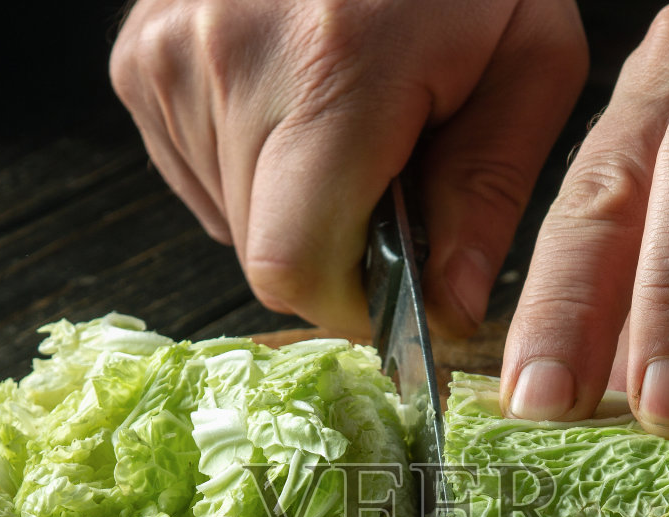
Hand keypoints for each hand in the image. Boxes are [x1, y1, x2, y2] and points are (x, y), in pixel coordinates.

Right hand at [111, 0, 587, 338]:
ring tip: (346, 124)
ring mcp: (168, 57)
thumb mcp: (529, 55)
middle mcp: (228, 61)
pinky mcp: (139, 59)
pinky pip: (197, 172)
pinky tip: (295, 104)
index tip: (399, 291)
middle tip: (393, 186)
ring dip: (294, 208)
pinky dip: (251, 168)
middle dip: (338, 252)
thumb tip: (447, 310)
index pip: (295, 267)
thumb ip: (491, 190)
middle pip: (265, 254)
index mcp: (336, 67)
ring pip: (230, 219)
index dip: (351, 306)